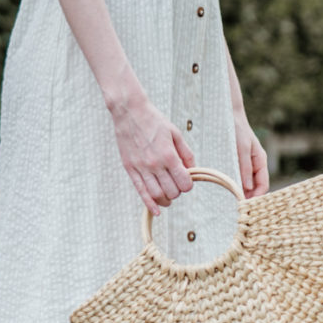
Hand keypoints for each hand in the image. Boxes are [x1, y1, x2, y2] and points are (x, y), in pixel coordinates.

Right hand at [110, 92, 194, 212]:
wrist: (129, 112)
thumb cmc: (154, 121)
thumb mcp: (176, 133)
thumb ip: (186, 153)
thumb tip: (192, 170)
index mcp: (168, 155)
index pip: (184, 183)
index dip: (188, 184)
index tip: (187, 180)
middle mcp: (155, 164)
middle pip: (171, 191)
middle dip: (178, 191)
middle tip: (177, 184)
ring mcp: (141, 168)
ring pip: (156, 195)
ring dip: (166, 200)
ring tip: (169, 197)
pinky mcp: (130, 169)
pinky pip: (140, 191)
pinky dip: (149, 204)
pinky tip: (156, 211)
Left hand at [233, 111, 268, 198]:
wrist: (228, 115)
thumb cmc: (237, 130)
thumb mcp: (241, 148)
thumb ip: (245, 167)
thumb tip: (248, 188)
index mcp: (260, 161)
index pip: (263, 185)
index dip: (257, 197)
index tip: (247, 206)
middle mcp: (255, 165)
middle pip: (255, 188)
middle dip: (249, 198)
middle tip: (237, 209)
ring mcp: (246, 165)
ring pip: (246, 185)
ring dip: (240, 193)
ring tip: (230, 203)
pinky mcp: (236, 164)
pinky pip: (237, 179)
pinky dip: (234, 186)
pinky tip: (225, 191)